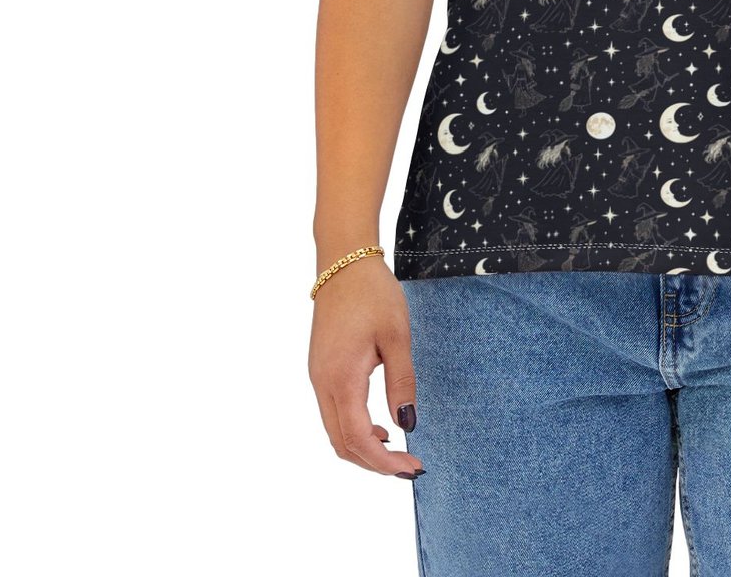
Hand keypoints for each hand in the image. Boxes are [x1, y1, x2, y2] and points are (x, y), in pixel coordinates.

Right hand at [307, 256, 424, 478]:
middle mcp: (323, 383)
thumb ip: (401, 381)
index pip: (359, 439)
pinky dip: (354, 430)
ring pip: (335, 432)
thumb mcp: (397, 335)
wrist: (343, 263)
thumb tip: (407, 424)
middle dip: (374, 463)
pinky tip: (379, 426)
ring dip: (363, 449)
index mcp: (342, 377)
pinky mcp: (320, 371)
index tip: (413, 467)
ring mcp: (318, 378)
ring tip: (396, 450)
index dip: (384, 461)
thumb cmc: (373, 294)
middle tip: (409, 466)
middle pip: (342, 444)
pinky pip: (333, 414)